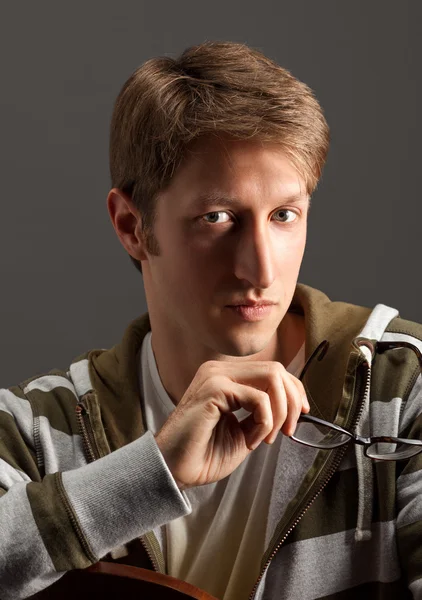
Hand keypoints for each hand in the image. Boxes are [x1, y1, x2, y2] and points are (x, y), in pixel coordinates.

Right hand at [154, 360, 309, 489]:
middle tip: (289, 432)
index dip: (294, 391)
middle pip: (277, 369)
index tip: (301, 415)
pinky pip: (259, 399)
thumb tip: (294, 407)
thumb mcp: (244, 430)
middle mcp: (220, 370)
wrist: (173, 471)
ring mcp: (216, 376)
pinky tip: (251, 441)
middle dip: (292, 402)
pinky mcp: (214, 389)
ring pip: (272, 377)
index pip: (272, 370)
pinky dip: (265, 423)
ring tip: (267, 439)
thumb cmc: (204, 454)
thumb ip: (264, 414)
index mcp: (226, 377)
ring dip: (280, 413)